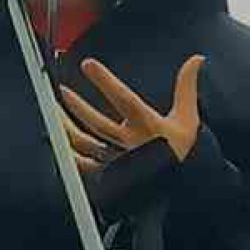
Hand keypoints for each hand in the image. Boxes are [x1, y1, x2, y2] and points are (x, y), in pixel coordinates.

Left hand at [60, 54, 204, 172]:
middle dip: (77, 104)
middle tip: (61, 89)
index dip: (105, 81)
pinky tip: (58, 142)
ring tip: (54, 110)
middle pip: (97, 122)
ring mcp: (117, 159)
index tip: (87, 65)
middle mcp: (129, 143)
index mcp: (147, 126)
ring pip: (85, 142)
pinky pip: (84, 164)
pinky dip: (69, 153)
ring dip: (67, 126)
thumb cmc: (183, 152)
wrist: (184, 188)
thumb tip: (195, 60)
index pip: (123, 99)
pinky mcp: (110, 173)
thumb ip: (186, 87)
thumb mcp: (188, 118)